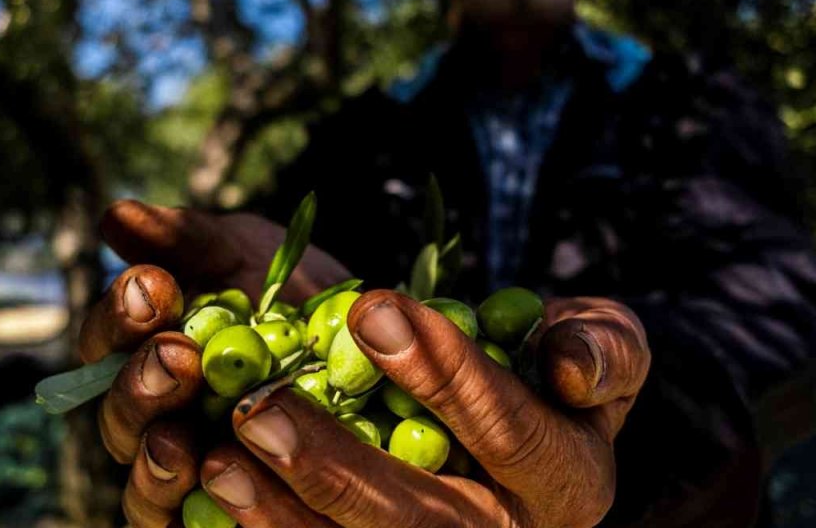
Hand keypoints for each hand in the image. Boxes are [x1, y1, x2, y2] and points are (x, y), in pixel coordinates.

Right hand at [75, 199, 351, 527]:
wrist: (385, 348)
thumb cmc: (300, 296)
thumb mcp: (252, 255)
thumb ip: (190, 239)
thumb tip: (115, 214)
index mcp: (149, 353)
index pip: (109, 343)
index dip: (120, 316)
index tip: (152, 284)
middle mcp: (160, 420)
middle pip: (121, 418)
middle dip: (139, 384)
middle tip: (175, 355)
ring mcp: (193, 476)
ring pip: (147, 486)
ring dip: (156, 462)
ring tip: (178, 440)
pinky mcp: (230, 521)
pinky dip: (201, 515)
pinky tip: (225, 488)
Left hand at [198, 290, 649, 527]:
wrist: (520, 444)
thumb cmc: (552, 382)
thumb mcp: (602, 349)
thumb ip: (605, 345)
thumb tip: (571, 368)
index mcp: (569, 482)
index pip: (511, 433)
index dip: (446, 374)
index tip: (374, 310)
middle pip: (417, 520)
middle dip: (336, 466)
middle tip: (258, 407)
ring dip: (281, 513)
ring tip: (218, 456)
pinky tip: (210, 495)